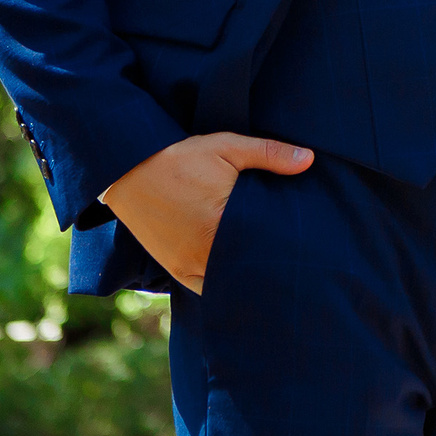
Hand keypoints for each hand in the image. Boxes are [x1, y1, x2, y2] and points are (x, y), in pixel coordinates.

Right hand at [99, 132, 314, 295]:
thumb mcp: (226, 146)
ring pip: (227, 285)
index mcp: (222, 222)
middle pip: (248, 270)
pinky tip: (239, 283)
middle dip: (268, 268)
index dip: (285, 250)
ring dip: (245, 281)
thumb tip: (308, 159)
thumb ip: (269, 153)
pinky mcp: (175, 269)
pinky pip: (204, 289)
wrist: (127, 169)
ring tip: (269, 275)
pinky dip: (222, 288)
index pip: (265, 247)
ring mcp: (188, 264)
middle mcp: (204, 251)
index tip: (304, 250)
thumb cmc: (180, 158)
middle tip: (293, 267)